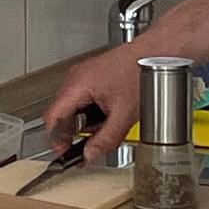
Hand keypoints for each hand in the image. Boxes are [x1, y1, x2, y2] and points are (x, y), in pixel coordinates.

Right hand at [44, 43, 142, 159]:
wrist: (155, 53)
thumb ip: (106, 138)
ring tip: (104, 126)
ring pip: (71, 107)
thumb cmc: (142, 72)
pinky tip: (108, 114)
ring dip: (84, 122)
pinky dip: (90, 112)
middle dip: (73, 132)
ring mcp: (82, 75)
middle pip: (60, 113)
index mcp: (78, 84)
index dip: (55, 138)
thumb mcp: (125, 114)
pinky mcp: (91, 76)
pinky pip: (81, 99)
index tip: (64, 151)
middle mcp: (75, 78)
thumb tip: (90, 154)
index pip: (53, 116)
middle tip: (87, 145)